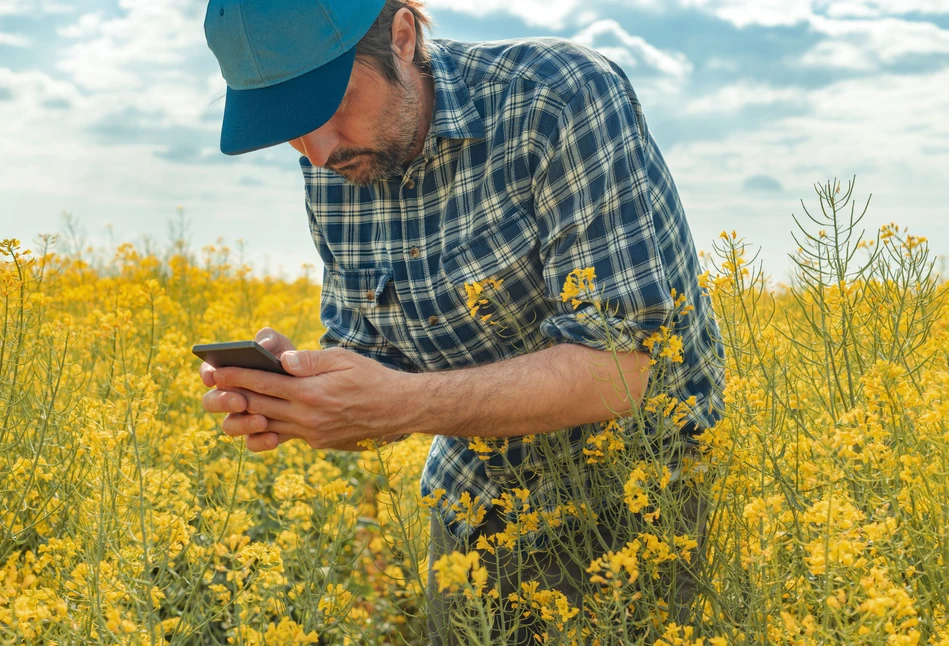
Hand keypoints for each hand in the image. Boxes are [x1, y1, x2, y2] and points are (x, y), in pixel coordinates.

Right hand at [200, 327, 297, 451]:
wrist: (314, 386)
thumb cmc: (290, 360)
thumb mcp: (284, 346)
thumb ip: (271, 340)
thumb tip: (262, 345)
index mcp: (231, 371)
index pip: (209, 372)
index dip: (207, 374)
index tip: (214, 375)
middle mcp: (231, 395)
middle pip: (212, 402)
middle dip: (223, 402)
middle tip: (241, 401)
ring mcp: (243, 416)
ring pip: (230, 426)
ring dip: (242, 424)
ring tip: (262, 421)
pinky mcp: (259, 433)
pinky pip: (252, 443)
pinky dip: (261, 441)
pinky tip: (275, 437)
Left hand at [202, 332, 411, 451]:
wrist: (398, 410)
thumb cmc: (371, 378)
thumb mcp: (343, 359)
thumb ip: (311, 360)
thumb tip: (283, 360)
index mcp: (311, 392)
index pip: (263, 383)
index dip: (236, 377)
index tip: (215, 371)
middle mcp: (308, 417)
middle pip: (258, 407)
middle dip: (233, 396)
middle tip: (212, 388)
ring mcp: (312, 433)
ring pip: (268, 425)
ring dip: (247, 416)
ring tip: (232, 403)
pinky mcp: (318, 442)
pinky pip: (286, 435)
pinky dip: (270, 427)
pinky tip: (262, 417)